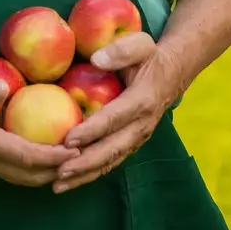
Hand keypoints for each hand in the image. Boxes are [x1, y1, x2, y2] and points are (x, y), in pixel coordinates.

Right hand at [0, 75, 78, 186]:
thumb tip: (4, 87)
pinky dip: (32, 166)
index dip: (54, 156)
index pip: (27, 157)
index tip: (78, 148)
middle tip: (84, 155)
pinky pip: (12, 170)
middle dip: (58, 169)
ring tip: (68, 158)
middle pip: (30, 175)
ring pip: (21, 176)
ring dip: (46, 171)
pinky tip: (41, 151)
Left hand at [52, 33, 182, 192]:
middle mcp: (141, 125)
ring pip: (111, 161)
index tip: (69, 139)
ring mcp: (137, 137)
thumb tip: (96, 59)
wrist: (172, 72)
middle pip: (112, 149)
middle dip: (85, 163)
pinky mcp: (131, 143)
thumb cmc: (150, 56)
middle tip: (58, 171)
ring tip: (58, 184)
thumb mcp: (140, 44)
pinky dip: (91, 173)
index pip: (114, 118)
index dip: (92, 130)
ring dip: (85, 174)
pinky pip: (111, 160)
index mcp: (142, 100)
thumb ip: (120, 50)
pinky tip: (70, 180)